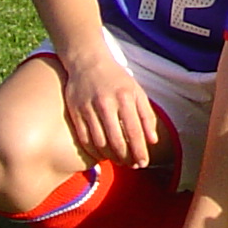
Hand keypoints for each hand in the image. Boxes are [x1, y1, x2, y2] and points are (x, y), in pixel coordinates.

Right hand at [61, 50, 164, 168]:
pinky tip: (101, 155)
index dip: (139, 150)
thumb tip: (153, 141)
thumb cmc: (117, 79)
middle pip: (116, 140)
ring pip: (99, 142)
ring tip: (118, 161)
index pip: (135, 130)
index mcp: (125, 97)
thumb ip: (147, 115)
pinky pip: (84, 139)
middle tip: (131, 166)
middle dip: (126, 157)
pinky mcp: (75, 112)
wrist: (88, 62)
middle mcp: (106, 103)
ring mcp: (88, 108)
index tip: (144, 163)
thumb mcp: (137, 92)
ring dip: (110, 156)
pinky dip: (93, 151)